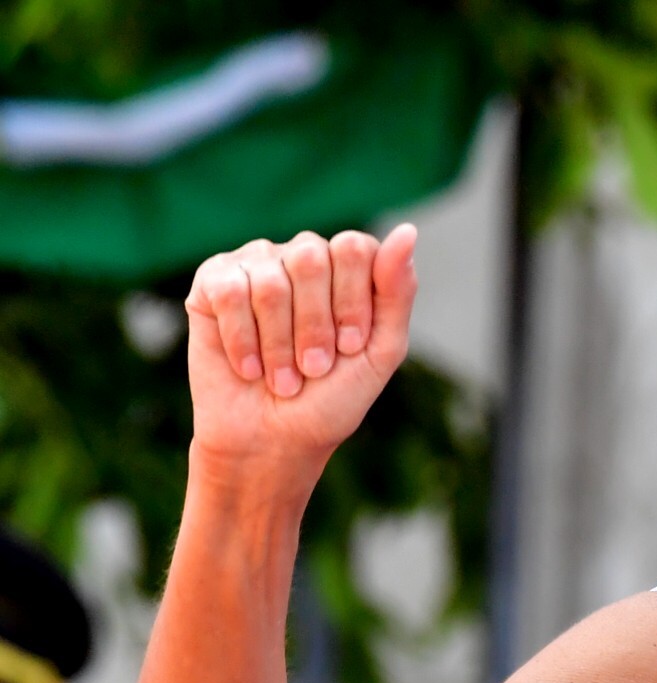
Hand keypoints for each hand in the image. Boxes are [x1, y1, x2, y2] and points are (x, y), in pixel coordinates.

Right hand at [184, 225, 417, 465]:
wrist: (273, 440)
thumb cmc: (331, 399)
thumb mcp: (380, 351)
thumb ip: (397, 292)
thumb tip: (407, 231)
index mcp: (347, 266)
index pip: (354, 247)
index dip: (351, 302)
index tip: (350, 347)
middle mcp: (302, 255)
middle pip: (311, 259)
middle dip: (315, 325)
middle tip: (314, 367)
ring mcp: (256, 264)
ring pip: (270, 281)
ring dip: (279, 343)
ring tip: (282, 378)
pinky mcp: (213, 282)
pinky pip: (228, 292)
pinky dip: (242, 340)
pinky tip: (249, 367)